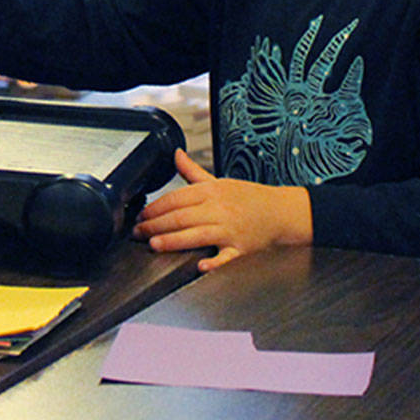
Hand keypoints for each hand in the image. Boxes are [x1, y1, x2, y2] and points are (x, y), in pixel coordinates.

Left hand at [134, 150, 311, 270]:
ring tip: (154, 245)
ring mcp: (230, 229)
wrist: (281, 212)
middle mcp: (219, 208)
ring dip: (174, 240)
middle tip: (138, 232)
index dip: (155, 208)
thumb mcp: (219, 181)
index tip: (140, 215)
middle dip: (155, 225)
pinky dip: (214, 262)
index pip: (176, 198)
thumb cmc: (248, 198)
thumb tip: (175, 153)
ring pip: (196, 234)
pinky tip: (200, 266)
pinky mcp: (241, 248)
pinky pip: (226, 256)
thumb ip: (193, 171)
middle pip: (181, 216)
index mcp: (211, 191)